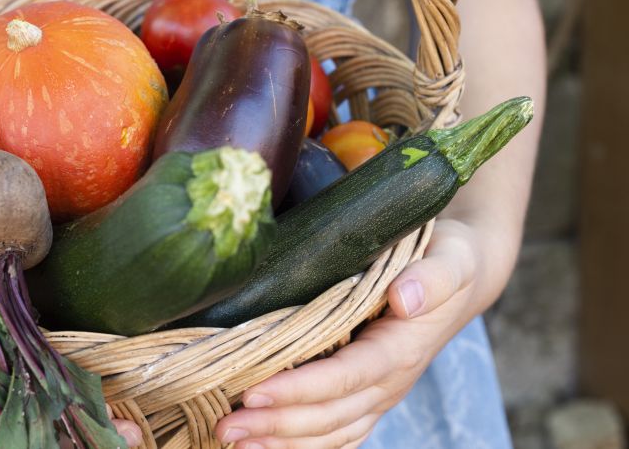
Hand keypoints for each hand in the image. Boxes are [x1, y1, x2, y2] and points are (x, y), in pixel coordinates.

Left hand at [216, 219, 515, 447]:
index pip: (347, 376)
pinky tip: (264, 447)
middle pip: (330, 414)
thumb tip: (403, 298)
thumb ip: (432, 277)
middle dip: (277, 424)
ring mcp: (378, 394)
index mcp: (401, 349)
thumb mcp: (449, 258)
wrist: (461, 280)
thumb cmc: (447, 260)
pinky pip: (336, 433)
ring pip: (330, 433)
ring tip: (232, 442)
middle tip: (226, 427)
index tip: (255, 393)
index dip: (301, 389)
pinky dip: (301, 446)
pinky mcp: (367, 396)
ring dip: (282, 443)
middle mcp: (389, 382)